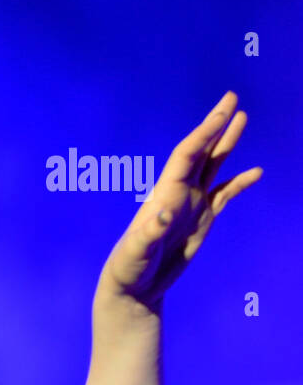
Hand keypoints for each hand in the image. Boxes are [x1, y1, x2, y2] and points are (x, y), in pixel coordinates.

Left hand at [98, 90, 262, 313]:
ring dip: (227, 143)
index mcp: (164, 194)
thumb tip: (163, 214)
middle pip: (201, 151)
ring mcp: (192, 205)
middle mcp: (179, 193)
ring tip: (243, 118)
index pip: (187, 155)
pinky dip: (240, 182)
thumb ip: (149, 234)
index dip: (204, 133)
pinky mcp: (202, 220)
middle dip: (216, 125)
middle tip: (232, 98)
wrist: (134, 286)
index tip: (222, 112)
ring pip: (214, 166)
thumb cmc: (128, 267)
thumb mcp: (136, 252)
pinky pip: (225, 194)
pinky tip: (256, 172)